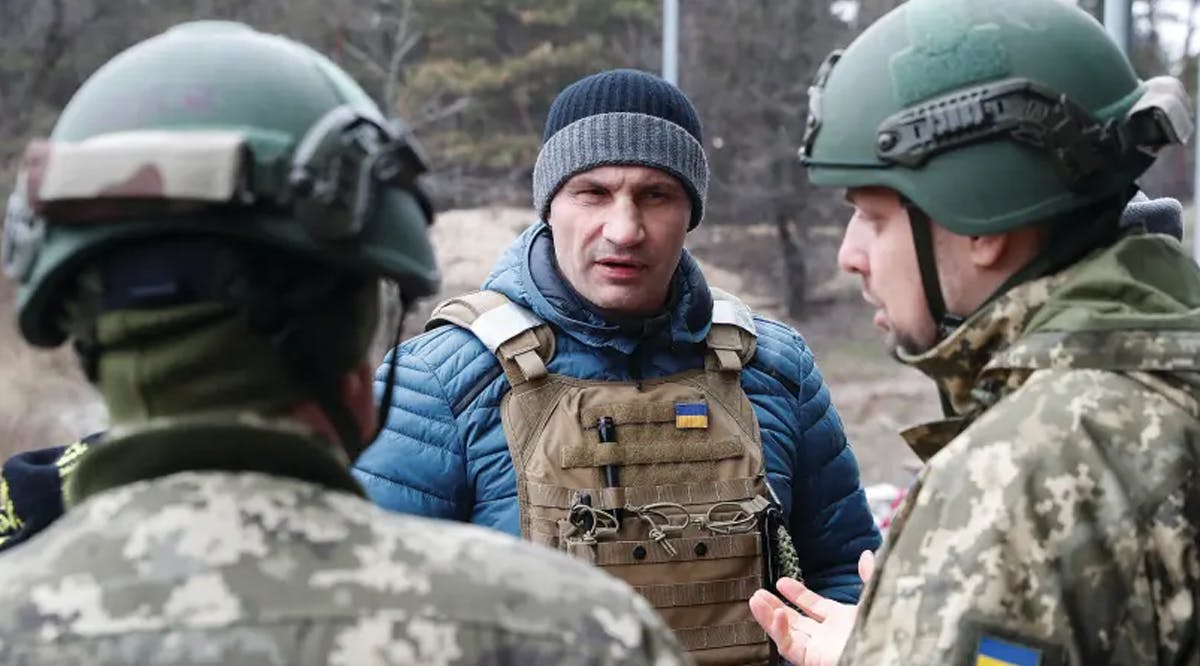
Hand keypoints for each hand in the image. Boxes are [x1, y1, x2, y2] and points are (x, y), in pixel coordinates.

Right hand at [748, 550, 874, 665]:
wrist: (889, 652)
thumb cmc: (886, 628)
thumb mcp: (876, 596)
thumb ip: (869, 576)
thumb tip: (867, 554)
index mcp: (843, 621)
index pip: (814, 606)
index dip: (797, 593)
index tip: (781, 582)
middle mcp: (828, 636)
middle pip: (794, 621)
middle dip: (774, 606)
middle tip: (758, 594)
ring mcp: (819, 648)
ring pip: (786, 633)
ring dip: (768, 616)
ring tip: (755, 600)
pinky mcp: (812, 659)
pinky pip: (789, 646)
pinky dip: (779, 630)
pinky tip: (775, 614)